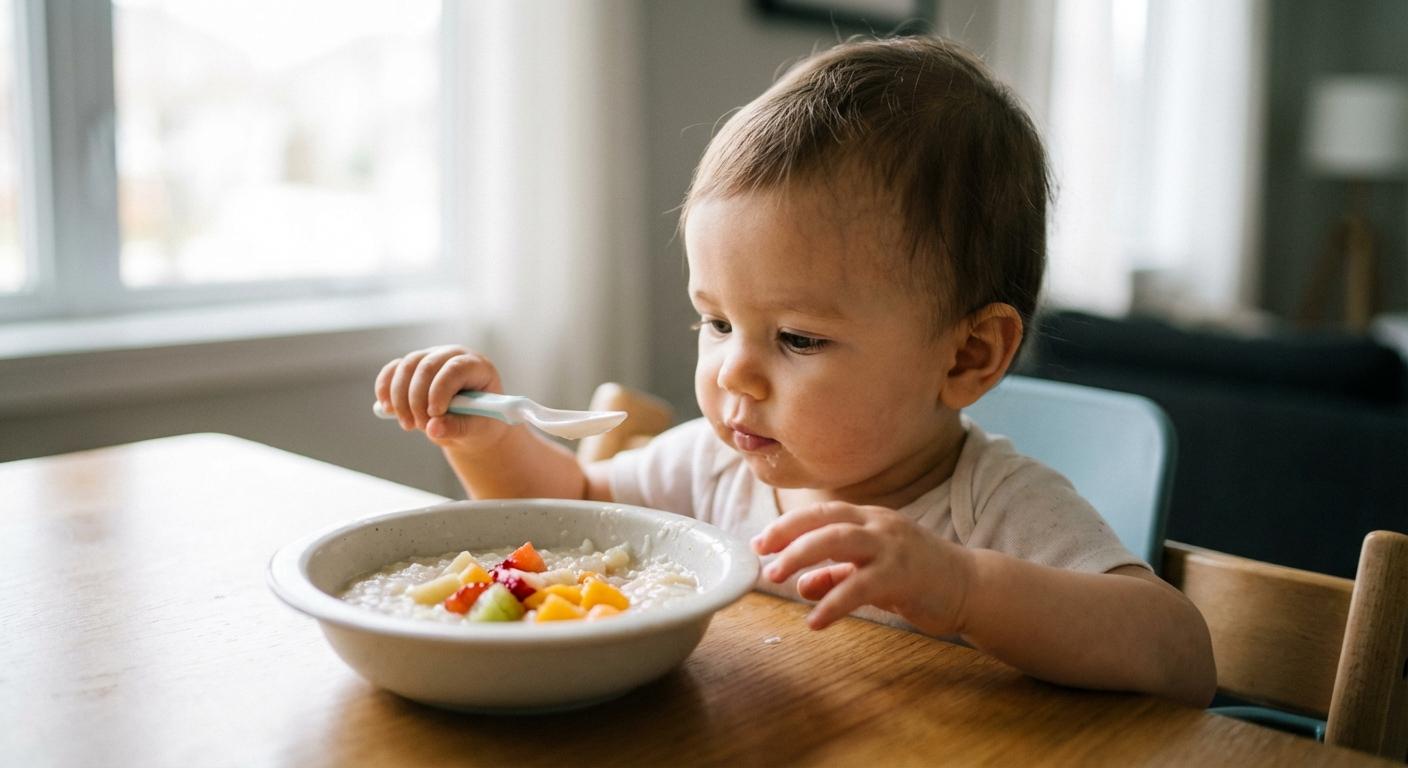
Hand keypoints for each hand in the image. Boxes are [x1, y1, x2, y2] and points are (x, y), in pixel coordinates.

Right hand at [373, 346, 512, 449]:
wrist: (469, 424)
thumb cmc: (478, 424)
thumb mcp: (475, 430)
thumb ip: (457, 428)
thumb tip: (433, 428)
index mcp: (477, 367)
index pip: (454, 369)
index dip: (440, 390)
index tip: (434, 414)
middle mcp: (453, 355)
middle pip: (427, 366)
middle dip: (417, 399)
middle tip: (419, 426)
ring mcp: (431, 357)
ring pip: (407, 367)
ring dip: (400, 398)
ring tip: (408, 425)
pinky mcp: (413, 367)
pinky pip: (393, 370)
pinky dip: (385, 388)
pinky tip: (386, 408)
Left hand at [752, 501, 976, 635]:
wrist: (970, 587)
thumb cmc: (919, 576)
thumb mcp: (871, 571)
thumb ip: (836, 573)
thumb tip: (801, 585)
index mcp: (869, 518)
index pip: (820, 513)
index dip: (787, 525)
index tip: (760, 543)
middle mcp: (878, 525)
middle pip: (824, 520)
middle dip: (787, 536)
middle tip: (763, 558)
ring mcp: (892, 547)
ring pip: (838, 541)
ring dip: (801, 557)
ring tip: (777, 579)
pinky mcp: (903, 574)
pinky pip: (860, 586)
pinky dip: (833, 602)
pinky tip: (815, 621)